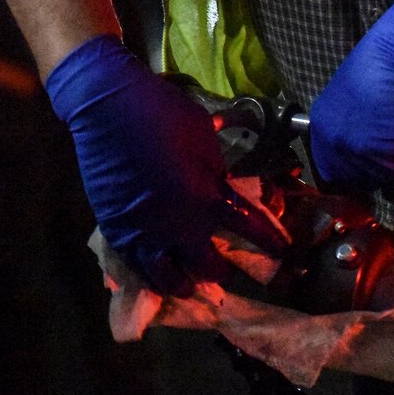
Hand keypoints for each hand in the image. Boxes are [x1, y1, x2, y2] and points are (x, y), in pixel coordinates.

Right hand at [45, 35, 283, 296]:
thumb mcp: (205, 138)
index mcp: (208, 196)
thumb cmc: (163, 114)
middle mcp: (180, 224)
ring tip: (187, 286)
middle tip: (224, 270)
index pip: (250, 230)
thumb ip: (215, 172)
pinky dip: (149, 277)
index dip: (270, 244)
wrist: (109, 108)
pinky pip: (136, 268)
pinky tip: (155, 275)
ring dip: (183, 285)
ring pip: (169, 279)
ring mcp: (145, 233)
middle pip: (208, 266)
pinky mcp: (117, 231)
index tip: (284, 254)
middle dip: (220, 271)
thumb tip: (221, 188)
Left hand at [308, 0, 393, 194]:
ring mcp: (367, 155)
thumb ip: (353, 119)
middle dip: (381, 169)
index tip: (374, 160)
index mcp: (324, 124)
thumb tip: (366, 135)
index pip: (329, 165)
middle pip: (359, 178)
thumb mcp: (354, 92)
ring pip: (388, 179)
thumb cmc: (387, 58)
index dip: (354, 166)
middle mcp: (339, 144)